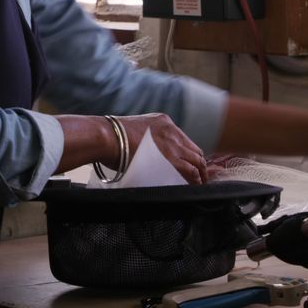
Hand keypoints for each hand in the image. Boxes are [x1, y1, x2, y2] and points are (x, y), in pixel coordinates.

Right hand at [55, 114, 205, 183]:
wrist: (107, 136)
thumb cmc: (111, 136)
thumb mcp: (133, 129)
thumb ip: (143, 139)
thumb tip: (142, 152)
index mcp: (163, 121)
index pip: (183, 139)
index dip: (188, 152)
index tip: (188, 161)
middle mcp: (172, 131)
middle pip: (194, 149)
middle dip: (198, 163)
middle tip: (199, 175)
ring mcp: (173, 145)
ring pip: (196, 160)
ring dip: (200, 173)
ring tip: (199, 183)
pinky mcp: (171, 159)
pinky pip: (190, 171)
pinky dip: (195, 179)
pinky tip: (194, 185)